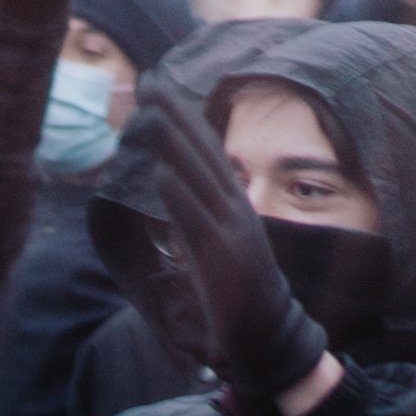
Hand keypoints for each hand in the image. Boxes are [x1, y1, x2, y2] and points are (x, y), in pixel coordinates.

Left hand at [121, 85, 329, 408]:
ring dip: (175, 145)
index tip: (154, 86)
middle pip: (202, 153)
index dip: (179, 116)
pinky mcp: (228, 257)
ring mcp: (234, 230)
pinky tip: (161, 172)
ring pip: (200, 179)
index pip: (203, 150)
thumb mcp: (208, 239)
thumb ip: (191, 210)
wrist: (268, 334)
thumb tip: (167, 180)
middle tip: (148, 81)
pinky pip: (199, 221)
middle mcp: (235, 208)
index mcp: (231, 203)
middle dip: (174, 116)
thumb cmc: (234, 288)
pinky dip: (180, 196)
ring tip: (149, 115)